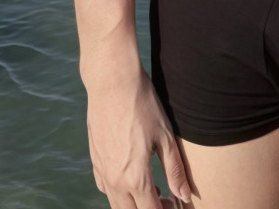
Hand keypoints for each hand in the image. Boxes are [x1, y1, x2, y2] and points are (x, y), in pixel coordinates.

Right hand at [86, 66, 191, 206]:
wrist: (112, 81)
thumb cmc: (142, 105)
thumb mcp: (165, 136)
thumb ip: (174, 169)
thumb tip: (184, 195)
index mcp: (135, 177)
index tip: (174, 204)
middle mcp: (115, 180)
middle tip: (165, 200)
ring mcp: (102, 170)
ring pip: (116, 204)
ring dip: (133, 204)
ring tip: (151, 190)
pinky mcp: (94, 159)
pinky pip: (104, 188)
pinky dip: (118, 192)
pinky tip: (129, 178)